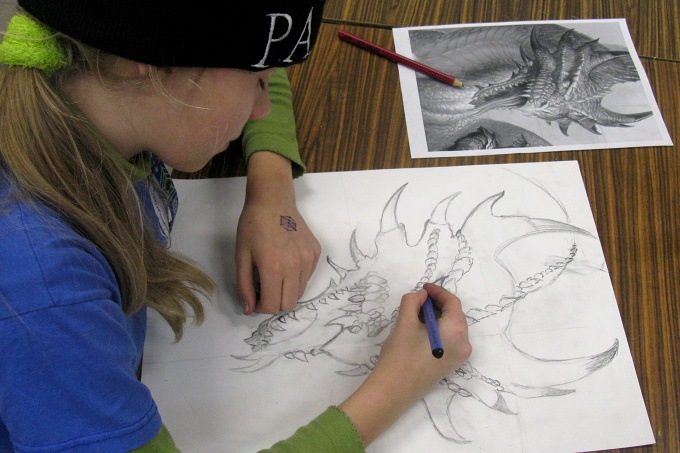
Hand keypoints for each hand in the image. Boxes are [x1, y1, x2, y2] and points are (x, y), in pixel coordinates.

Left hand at [235, 152, 320, 313]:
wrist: (273, 200)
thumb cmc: (252, 226)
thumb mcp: (241, 256)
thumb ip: (244, 286)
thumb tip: (249, 310)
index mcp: (273, 267)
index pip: (273, 306)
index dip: (261, 307)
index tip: (255, 297)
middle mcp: (295, 266)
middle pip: (289, 304)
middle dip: (275, 302)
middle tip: (264, 288)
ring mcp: (309, 259)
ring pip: (300, 292)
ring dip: (286, 291)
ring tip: (275, 274)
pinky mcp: (316, 253)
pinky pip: (307, 277)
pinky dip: (296, 277)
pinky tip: (286, 261)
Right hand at [339, 283, 470, 445]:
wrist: (394, 391)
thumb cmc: (400, 354)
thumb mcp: (404, 322)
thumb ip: (413, 301)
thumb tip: (422, 296)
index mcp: (457, 330)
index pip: (452, 303)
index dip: (438, 291)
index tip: (423, 287)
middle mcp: (464, 343)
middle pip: (455, 315)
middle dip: (437, 304)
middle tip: (418, 299)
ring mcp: (459, 357)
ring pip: (452, 327)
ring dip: (437, 316)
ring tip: (416, 313)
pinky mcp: (450, 365)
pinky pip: (449, 339)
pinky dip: (438, 329)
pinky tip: (420, 329)